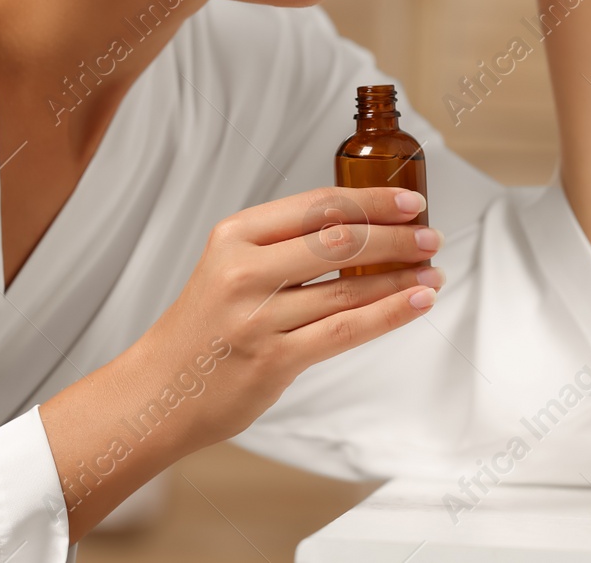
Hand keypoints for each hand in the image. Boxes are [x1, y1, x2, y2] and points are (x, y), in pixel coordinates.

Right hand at [137, 185, 443, 445]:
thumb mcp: (231, 266)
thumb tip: (364, 228)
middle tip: (431, 237)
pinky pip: (345, 330)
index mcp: (235, 236)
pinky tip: (417, 301)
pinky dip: (389, 313)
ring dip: (401, 277)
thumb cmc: (206, 326)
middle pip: (340, 241)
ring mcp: (257, 317)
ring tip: (433, 272)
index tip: (411, 203)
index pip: (319, 205)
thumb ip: (286, 245)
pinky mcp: (273, 360)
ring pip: (349, 288)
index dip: (373, 201)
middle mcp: (243, 271)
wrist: (157, 391)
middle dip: (397, 237)